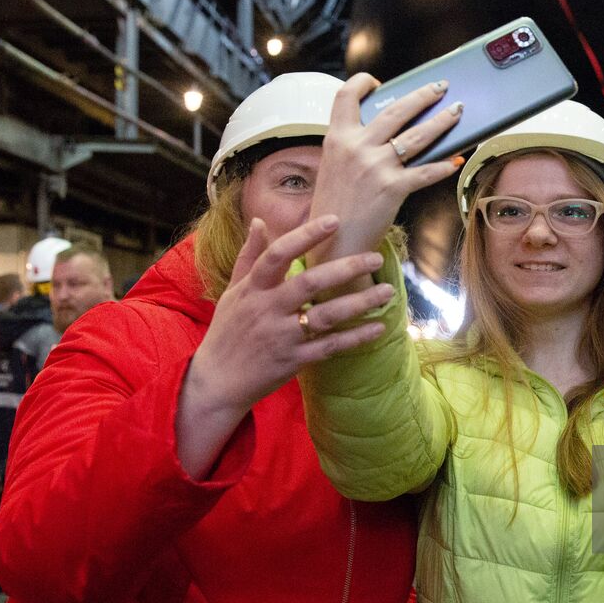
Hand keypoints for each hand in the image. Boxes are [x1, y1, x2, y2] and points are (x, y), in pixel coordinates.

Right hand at [176, 215, 396, 478]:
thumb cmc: (227, 331)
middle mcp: (267, 310)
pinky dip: (355, 338)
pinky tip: (378, 328)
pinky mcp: (293, 361)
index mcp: (253, 288)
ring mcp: (282, 337)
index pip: (278, 254)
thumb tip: (260, 221)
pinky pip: (329, 347)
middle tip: (376, 257)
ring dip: (359, 303)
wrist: (216, 382)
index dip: (305, 235)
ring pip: (325, 316)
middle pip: (309, 283)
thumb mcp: (233, 291)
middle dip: (345, 268)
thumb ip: (249, 256)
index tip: (334, 220)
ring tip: (387, 292)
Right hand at [307, 74, 463, 264]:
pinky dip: (444, 166)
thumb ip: (354, 145)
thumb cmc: (335, 204)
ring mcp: (375, 167)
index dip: (362, 82)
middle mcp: (356, 147)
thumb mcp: (334, 166)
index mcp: (337, 138)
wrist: (332, 242)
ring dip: (442, 121)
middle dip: (423, 95)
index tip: (378, 82)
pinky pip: (426, 172)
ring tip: (457, 111)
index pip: (346, 96)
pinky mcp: (392, 188)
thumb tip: (387, 129)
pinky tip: (456, 160)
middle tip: (441, 87)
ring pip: (417, 135)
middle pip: (396, 109)